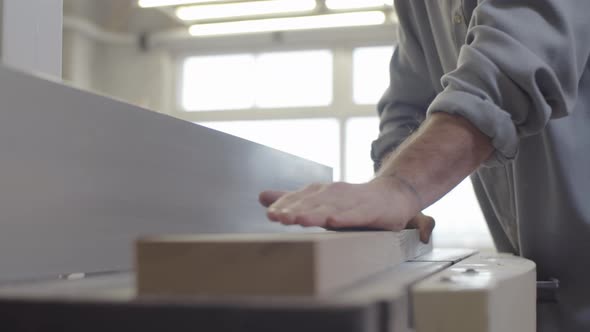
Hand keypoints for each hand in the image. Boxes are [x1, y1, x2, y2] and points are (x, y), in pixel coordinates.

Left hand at [259, 177, 434, 242]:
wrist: (392, 195)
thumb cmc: (354, 201)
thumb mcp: (320, 201)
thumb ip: (292, 200)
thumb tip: (261, 196)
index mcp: (321, 192)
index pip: (299, 197)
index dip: (285, 205)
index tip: (271, 214)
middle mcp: (334, 193)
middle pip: (312, 202)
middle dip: (295, 209)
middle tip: (279, 217)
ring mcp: (352, 201)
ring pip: (331, 207)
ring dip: (315, 213)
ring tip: (300, 220)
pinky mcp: (370, 210)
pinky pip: (356, 215)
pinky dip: (345, 217)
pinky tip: (335, 221)